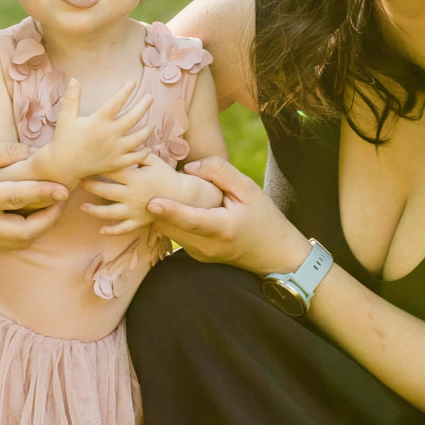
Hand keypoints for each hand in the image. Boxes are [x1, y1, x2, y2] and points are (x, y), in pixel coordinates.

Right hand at [0, 131, 68, 251]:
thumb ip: (6, 151)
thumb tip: (38, 155)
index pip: (16, 199)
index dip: (43, 194)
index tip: (65, 188)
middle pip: (22, 232)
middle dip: (48, 219)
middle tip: (63, 199)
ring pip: (19, 242)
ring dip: (41, 227)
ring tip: (54, 205)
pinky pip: (10, 244)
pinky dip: (28, 232)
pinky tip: (38, 214)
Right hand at [38, 79, 151, 184]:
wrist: (62, 166)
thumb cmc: (63, 139)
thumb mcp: (66, 116)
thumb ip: (72, 98)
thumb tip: (74, 79)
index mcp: (98, 121)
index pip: (116, 102)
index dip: (125, 91)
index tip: (133, 82)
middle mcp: (109, 135)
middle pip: (133, 118)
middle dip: (144, 106)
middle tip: (150, 97)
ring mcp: (114, 150)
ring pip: (138, 138)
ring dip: (148, 129)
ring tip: (152, 123)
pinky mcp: (116, 163)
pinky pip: (134, 158)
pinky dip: (143, 153)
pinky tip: (148, 148)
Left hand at [81, 160, 212, 236]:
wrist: (183, 196)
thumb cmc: (165, 175)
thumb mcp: (153, 161)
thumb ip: (137, 152)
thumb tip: (121, 140)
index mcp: (135, 177)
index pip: (111, 171)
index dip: (96, 166)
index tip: (83, 163)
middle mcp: (132, 194)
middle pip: (105, 190)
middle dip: (89, 186)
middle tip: (76, 182)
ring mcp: (135, 210)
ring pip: (110, 212)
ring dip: (94, 210)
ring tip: (82, 208)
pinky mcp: (139, 221)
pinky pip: (123, 228)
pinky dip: (112, 229)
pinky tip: (101, 229)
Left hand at [146, 158, 309, 275]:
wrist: (274, 254)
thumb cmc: (263, 217)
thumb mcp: (249, 189)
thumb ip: (220, 172)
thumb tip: (188, 168)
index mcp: (224, 228)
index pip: (192, 220)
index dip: (171, 210)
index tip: (151, 202)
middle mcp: (208, 246)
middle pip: (171, 226)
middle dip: (158, 206)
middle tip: (150, 182)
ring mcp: (200, 255)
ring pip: (169, 232)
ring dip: (162, 213)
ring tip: (162, 191)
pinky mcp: (195, 256)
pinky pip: (175, 235)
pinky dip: (171, 220)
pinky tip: (175, 205)